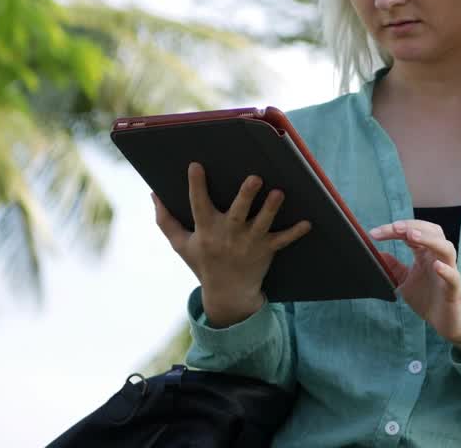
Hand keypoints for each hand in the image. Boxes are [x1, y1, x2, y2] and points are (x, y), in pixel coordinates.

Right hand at [154, 163, 310, 326]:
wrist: (227, 294)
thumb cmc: (203, 262)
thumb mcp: (181, 245)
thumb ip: (166, 221)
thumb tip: (153, 193)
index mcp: (206, 230)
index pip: (198, 205)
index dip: (196, 185)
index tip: (196, 165)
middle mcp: (228, 236)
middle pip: (237, 213)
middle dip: (246, 195)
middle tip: (255, 177)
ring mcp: (249, 243)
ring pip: (262, 224)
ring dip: (271, 209)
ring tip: (279, 192)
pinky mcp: (266, 250)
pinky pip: (282, 241)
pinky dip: (295, 233)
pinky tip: (307, 222)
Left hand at [369, 220, 460, 353]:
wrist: (444, 321)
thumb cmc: (427, 297)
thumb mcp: (404, 281)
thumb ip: (393, 267)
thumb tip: (378, 254)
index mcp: (425, 253)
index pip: (411, 233)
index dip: (393, 230)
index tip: (375, 233)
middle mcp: (438, 258)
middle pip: (432, 232)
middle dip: (413, 226)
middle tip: (394, 227)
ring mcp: (449, 271)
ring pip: (446, 248)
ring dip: (429, 239)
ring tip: (412, 235)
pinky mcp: (454, 289)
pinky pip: (454, 276)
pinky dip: (446, 270)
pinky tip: (436, 266)